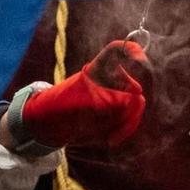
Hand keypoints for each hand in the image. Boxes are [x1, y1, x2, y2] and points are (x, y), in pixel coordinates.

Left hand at [3, 39, 152, 151]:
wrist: (51, 125)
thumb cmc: (60, 107)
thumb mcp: (81, 102)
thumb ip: (109, 99)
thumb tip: (137, 97)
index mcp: (98, 68)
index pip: (118, 50)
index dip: (132, 50)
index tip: (139, 61)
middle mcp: (111, 79)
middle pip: (134, 86)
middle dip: (132, 107)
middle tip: (122, 124)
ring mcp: (116, 95)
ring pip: (136, 105)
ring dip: (127, 123)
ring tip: (111, 139)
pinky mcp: (117, 110)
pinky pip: (130, 118)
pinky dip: (123, 129)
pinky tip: (110, 139)